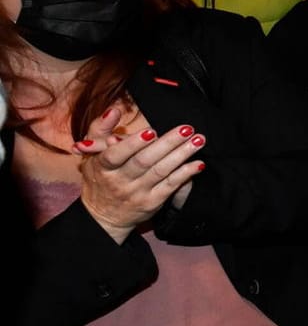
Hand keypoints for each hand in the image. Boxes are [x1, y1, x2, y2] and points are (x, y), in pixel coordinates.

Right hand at [72, 107, 206, 242]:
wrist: (103, 216)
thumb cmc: (100, 177)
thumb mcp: (91, 154)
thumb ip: (100, 129)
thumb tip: (113, 109)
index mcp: (102, 167)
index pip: (115, 155)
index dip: (133, 144)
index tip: (151, 131)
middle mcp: (119, 181)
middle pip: (144, 161)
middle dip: (167, 144)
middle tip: (186, 129)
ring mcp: (137, 192)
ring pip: (160, 171)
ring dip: (181, 155)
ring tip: (198, 140)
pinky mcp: (152, 202)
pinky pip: (171, 186)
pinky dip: (185, 173)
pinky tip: (198, 163)